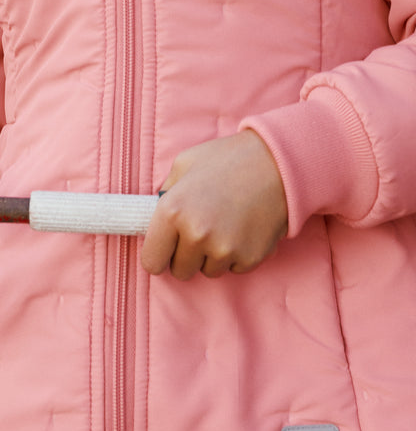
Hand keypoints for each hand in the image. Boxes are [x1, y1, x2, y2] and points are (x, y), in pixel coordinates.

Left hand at [141, 130, 287, 280]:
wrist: (278, 163)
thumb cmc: (227, 159)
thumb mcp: (184, 165)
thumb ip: (165, 193)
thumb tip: (154, 217)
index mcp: (172, 211)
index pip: (151, 261)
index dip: (158, 255)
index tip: (166, 249)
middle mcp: (196, 235)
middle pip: (179, 271)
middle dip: (186, 255)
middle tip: (200, 231)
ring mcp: (224, 249)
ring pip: (207, 271)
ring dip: (211, 255)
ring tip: (225, 224)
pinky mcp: (249, 258)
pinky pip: (233, 268)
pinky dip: (236, 255)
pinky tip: (243, 229)